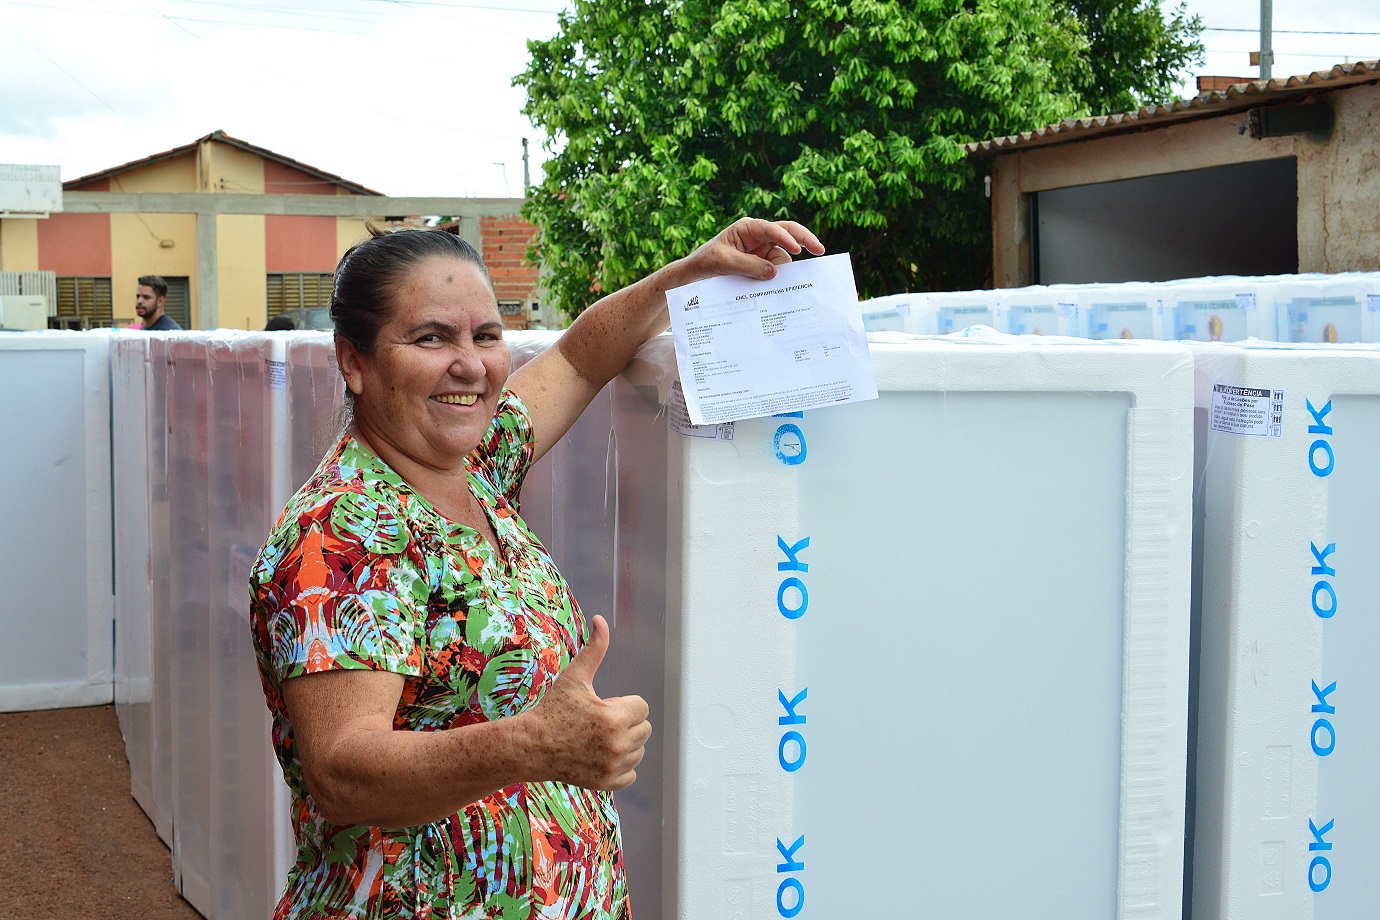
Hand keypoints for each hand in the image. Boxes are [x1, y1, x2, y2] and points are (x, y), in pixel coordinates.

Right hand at [526, 615, 650, 790]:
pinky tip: (599, 756)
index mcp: (614, 717)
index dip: (623, 703)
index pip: (642, 706)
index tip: (603, 705)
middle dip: (626, 722)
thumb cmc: (553, 709)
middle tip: (598, 722)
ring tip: (597, 738)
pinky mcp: (607, 784)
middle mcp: (617, 744)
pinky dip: (619, 766)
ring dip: (624, 744)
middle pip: (644, 728)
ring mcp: (613, 767)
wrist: (532, 747)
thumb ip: (594, 649)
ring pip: (638, 751)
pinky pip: (631, 774)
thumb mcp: (575, 678)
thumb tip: (601, 619)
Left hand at [680, 217, 825, 284]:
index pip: (773, 229)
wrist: (696, 274)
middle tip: (820, 251)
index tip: (798, 250)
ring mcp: (762, 252)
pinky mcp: (762, 266)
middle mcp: (759, 237)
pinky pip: (777, 270)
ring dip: (785, 271)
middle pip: (788, 234)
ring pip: (783, 258)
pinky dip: (780, 279)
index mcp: (748, 228)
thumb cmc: (706, 261)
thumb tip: (774, 273)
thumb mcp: (724, 262)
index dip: (786, 238)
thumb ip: (748, 266)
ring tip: (785, 286)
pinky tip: (781, 289)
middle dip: (805, 240)